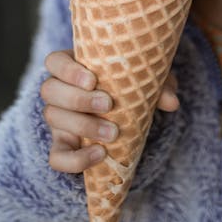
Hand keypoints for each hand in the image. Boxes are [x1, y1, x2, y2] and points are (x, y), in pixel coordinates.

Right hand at [41, 50, 179, 174]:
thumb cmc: (131, 86)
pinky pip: (57, 157)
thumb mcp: (146, 80)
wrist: (127, 113)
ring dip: (83, 126)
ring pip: (53, 117)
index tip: (92, 79)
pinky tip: (100, 155)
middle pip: (50, 89)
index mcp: (72, 66)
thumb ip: (158, 85)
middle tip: (108, 104)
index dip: (68, 70)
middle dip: (78, 99)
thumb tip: (171, 102)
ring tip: (113, 133)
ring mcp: (58, 119)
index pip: (54, 61)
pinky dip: (74, 160)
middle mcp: (58, 90)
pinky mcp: (64, 145)